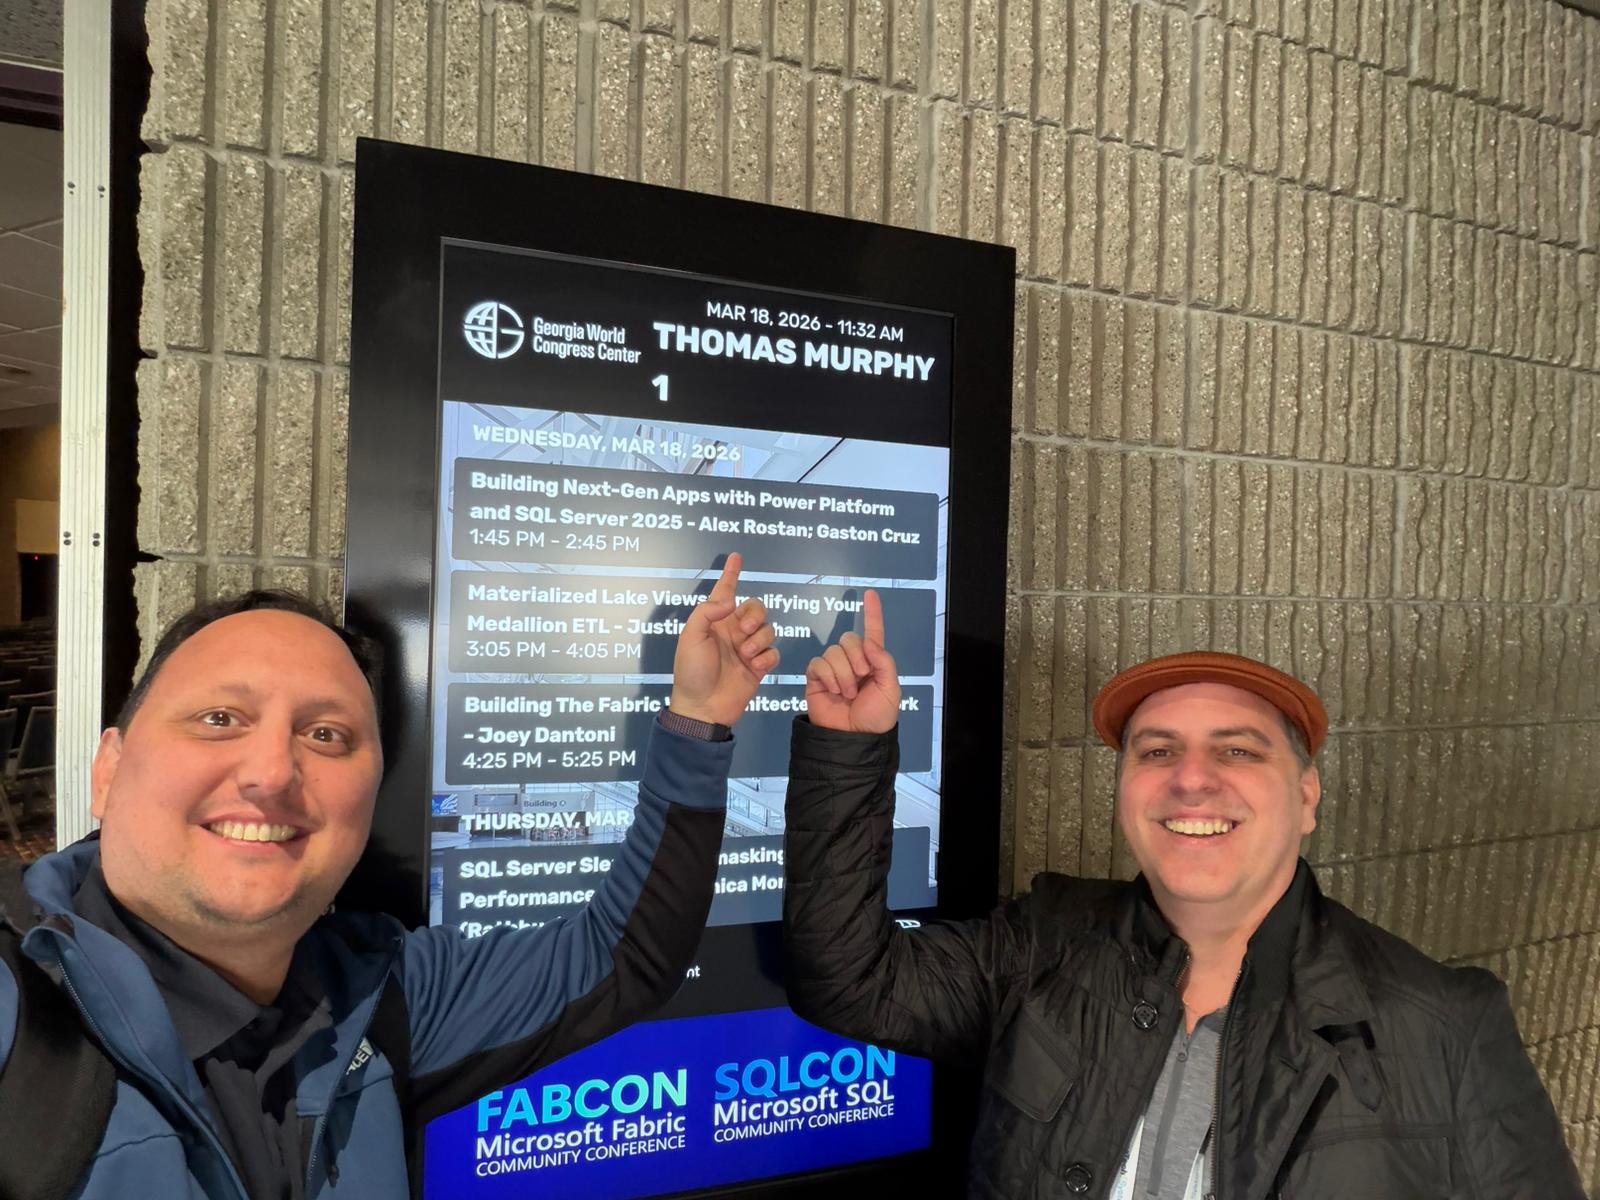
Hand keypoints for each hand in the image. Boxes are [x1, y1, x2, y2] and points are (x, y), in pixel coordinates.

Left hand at [669, 552, 778, 725]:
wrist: (703, 706)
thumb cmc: (692, 670)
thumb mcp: (691, 636)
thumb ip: (708, 611)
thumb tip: (732, 602)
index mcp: (715, 621)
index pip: (725, 591)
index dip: (731, 573)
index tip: (736, 556)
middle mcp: (733, 631)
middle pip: (757, 607)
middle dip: (756, 614)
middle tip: (745, 629)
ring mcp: (747, 649)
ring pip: (769, 630)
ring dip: (760, 639)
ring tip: (745, 654)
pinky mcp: (759, 666)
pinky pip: (774, 652)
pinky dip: (766, 657)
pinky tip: (755, 665)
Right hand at [805, 589, 899, 732]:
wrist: (854, 738)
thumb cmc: (876, 716)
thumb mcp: (891, 689)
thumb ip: (883, 661)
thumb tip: (868, 642)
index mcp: (874, 662)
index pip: (873, 633)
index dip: (872, 613)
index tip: (871, 594)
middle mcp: (853, 661)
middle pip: (849, 639)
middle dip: (856, 657)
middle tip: (861, 677)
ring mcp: (833, 669)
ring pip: (833, 651)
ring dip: (843, 673)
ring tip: (847, 693)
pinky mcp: (817, 678)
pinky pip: (818, 663)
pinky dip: (828, 675)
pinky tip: (834, 690)